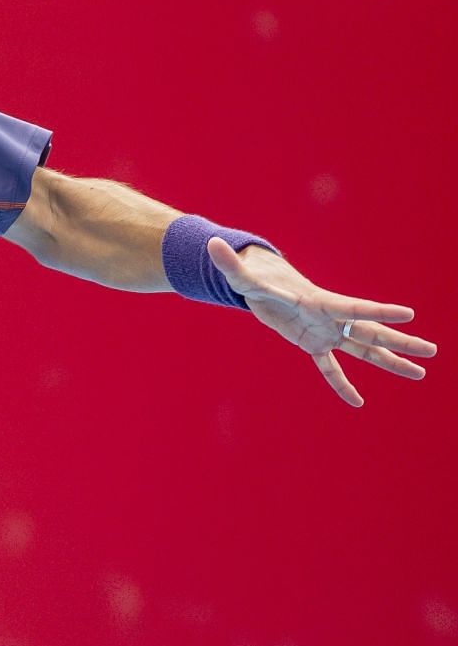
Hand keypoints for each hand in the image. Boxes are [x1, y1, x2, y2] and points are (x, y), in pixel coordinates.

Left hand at [208, 238, 437, 406]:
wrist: (260, 285)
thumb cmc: (253, 278)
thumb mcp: (240, 276)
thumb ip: (230, 263)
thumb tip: (212, 243)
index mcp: (319, 302)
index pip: (354, 308)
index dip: (379, 312)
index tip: (409, 314)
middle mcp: (329, 318)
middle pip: (370, 332)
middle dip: (400, 341)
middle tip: (433, 351)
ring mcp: (325, 332)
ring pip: (363, 350)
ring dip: (390, 361)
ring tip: (421, 373)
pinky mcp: (312, 344)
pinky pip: (331, 368)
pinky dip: (341, 384)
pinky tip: (357, 402)